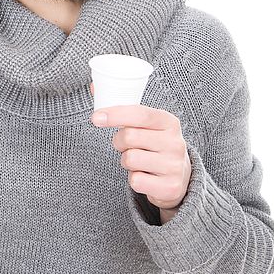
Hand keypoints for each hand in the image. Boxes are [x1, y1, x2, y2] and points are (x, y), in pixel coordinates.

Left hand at [89, 83, 190, 214]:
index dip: (115, 114)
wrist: (179, 178)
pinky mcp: (170, 187)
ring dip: (126, 162)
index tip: (95, 118)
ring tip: (139, 161)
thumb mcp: (147, 126)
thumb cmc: (154, 145)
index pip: (139, 113)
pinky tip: (146, 176)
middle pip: (128, 136)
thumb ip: (123, 109)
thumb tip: (93, 86)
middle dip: (119, 142)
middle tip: (127, 145)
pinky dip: (134, 180)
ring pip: (129, 159)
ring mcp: (174, 166)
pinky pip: (135, 181)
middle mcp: (175, 142)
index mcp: (169, 122)